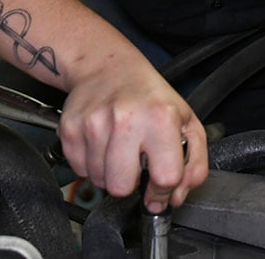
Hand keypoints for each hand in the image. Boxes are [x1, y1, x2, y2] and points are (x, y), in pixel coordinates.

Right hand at [57, 61, 207, 212]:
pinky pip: (79, 169)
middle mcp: (126, 119)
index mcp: (161, 118)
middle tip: (134, 163)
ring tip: (118, 148)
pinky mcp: (70, 127)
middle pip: (121, 188)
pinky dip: (90, 163)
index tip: (158, 188)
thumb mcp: (187, 123)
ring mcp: (94, 123)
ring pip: (98, 181)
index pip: (165, 178)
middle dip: (129, 183)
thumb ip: (193, 165)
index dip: (163, 191)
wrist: (107, 66)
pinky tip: (101, 143)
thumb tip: (175, 197)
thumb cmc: (149, 97)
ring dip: (109, 172)